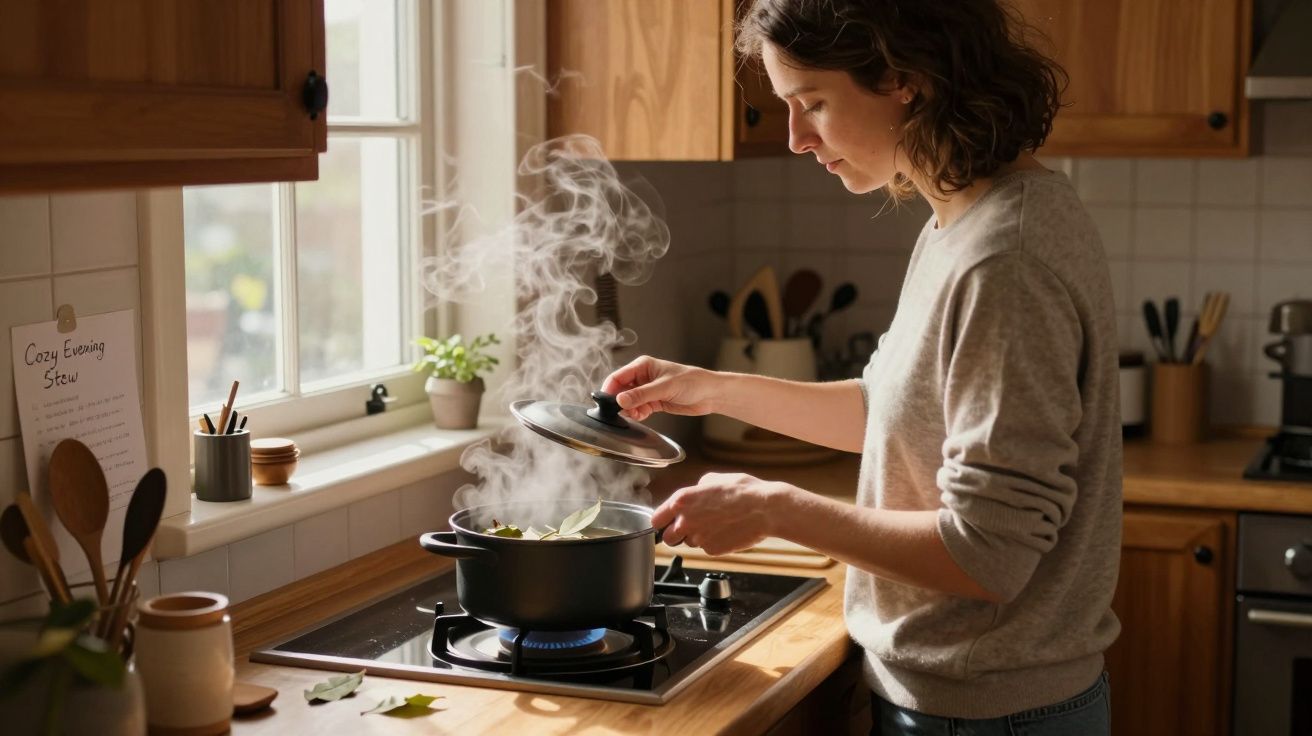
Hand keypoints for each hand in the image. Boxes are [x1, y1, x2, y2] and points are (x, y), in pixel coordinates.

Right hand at [602, 356, 719, 421]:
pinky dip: (638, 414)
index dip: (610, 390)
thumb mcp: (665, 388)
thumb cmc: (692, 382)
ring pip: (629, 402)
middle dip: (620, 403)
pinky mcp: (653, 402)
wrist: (710, 394)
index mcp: (643, 366)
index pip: (618, 377)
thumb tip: (620, 400)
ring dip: (629, 410)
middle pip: (621, 390)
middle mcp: (642, 377)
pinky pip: (638, 409)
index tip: (606, 404)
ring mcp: (648, 390)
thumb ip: (641, 394)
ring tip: (636, 414)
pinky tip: (642, 416)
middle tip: (622, 412)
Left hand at [652, 473, 791, 555]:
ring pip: (689, 543)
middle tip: (690, 527)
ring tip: (717, 524)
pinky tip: (726, 531)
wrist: (765, 509)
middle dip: (676, 533)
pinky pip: (707, 548)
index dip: (661, 521)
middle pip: (668, 538)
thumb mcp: (714, 479)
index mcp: (682, 501)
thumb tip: (693, 494)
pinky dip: (713, 542)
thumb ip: (696, 489)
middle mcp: (686, 521)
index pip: (656, 519)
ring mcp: (698, 538)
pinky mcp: (712, 550)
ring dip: (698, 537)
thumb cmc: (743, 491)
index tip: (664, 523)